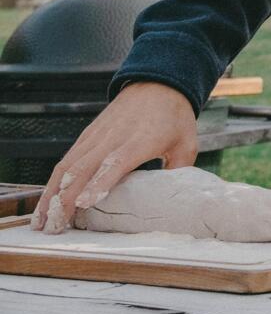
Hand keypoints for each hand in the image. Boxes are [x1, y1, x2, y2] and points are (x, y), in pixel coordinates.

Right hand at [31, 82, 198, 233]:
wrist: (157, 84)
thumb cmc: (173, 118)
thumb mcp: (186, 143)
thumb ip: (178, 171)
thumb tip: (173, 199)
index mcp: (139, 142)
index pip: (115, 164)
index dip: (98, 183)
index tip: (82, 203)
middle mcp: (111, 139)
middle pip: (81, 170)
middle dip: (64, 201)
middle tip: (53, 229)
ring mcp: (95, 137)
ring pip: (66, 168)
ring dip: (51, 196)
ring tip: (40, 223)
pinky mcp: (86, 137)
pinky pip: (65, 161)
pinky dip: (52, 183)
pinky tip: (45, 202)